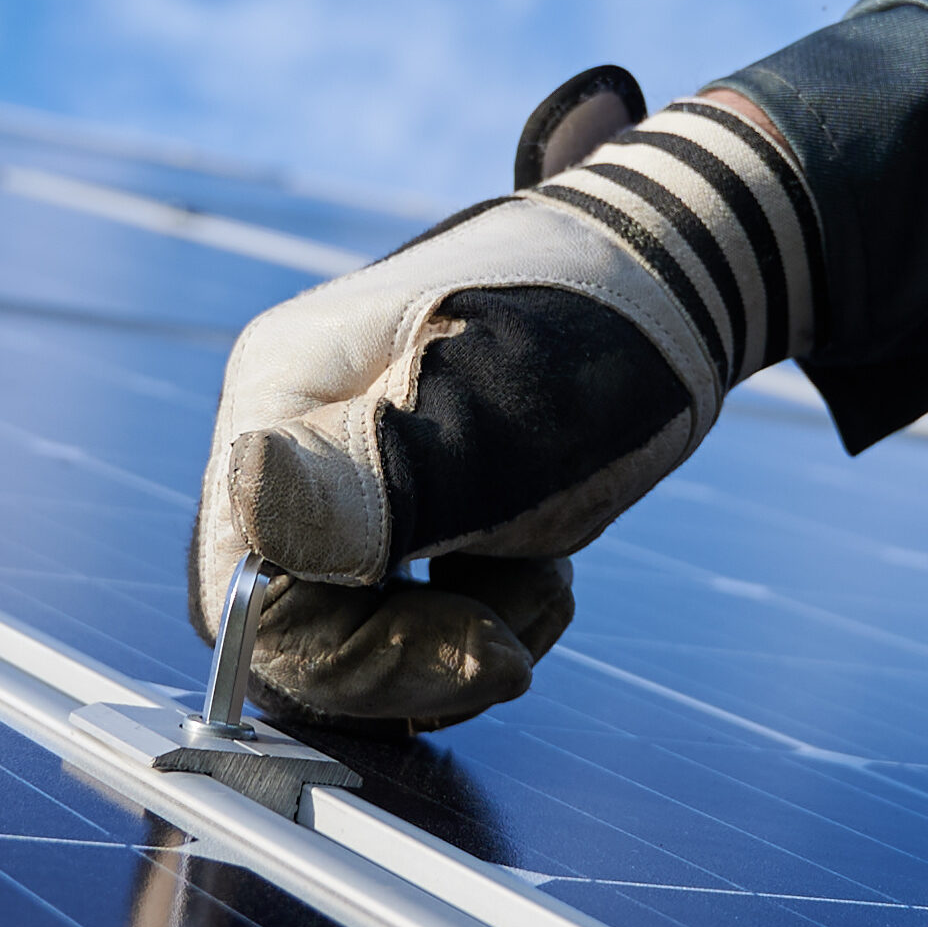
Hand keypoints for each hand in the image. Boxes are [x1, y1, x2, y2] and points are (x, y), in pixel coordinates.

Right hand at [191, 69, 819, 727]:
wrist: (676, 267)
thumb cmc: (596, 329)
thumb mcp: (502, 417)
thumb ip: (378, 475)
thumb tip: (252, 496)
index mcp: (280, 396)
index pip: (251, 592)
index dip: (356, 659)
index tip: (489, 656)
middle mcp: (286, 434)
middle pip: (299, 623)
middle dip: (424, 650)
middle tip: (533, 619)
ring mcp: (342, 468)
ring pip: (360, 628)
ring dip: (464, 631)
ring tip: (549, 566)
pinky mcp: (400, 499)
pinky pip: (408, 611)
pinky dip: (483, 612)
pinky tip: (541, 565)